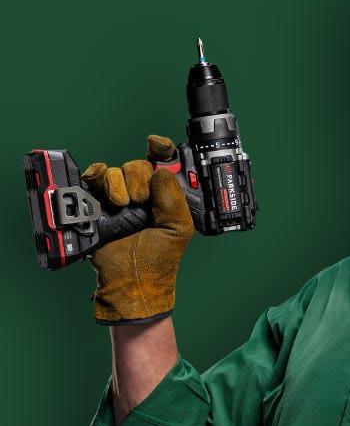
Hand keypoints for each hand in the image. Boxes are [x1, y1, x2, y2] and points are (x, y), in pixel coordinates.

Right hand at [81, 135, 193, 323]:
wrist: (131, 281)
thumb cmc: (158, 261)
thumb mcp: (178, 228)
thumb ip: (174, 198)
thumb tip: (161, 171)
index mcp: (166, 197)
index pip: (164, 164)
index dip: (161, 149)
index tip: (156, 144)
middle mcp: (144, 195)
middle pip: (138, 165)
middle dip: (139, 179)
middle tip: (141, 201)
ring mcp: (121, 199)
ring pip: (117, 171)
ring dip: (119, 184)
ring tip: (123, 205)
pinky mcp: (98, 205)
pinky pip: (96, 178)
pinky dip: (97, 176)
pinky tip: (103, 189)